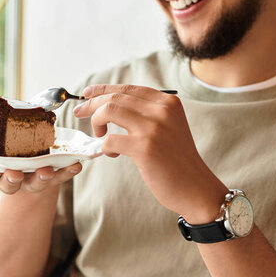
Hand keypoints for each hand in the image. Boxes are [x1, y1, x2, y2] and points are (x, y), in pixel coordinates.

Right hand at [0, 124, 81, 194]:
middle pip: (8, 184)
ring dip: (40, 178)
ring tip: (45, 170)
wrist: (29, 160)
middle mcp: (11, 178)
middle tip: (12, 174)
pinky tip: (77, 165)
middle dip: (10, 179)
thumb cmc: (1, 148)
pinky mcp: (51, 176)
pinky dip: (68, 172)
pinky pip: (61, 176)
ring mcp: (32, 179)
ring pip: (35, 183)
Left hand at [73, 85, 227, 223]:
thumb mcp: (169, 127)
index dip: (103, 90)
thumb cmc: (177, 161)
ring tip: (99, 136)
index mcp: (167, 102)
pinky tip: (111, 154)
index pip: (127, 88)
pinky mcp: (144, 147)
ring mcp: (153, 127)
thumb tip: (112, 103)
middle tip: (79, 113)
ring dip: (96, 123)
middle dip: (91, 104)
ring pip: (108, 111)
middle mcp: (161, 110)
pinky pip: (110, 140)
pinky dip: (105, 147)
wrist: (196, 187)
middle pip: (115, 97)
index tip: (86, 94)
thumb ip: (148, 113)